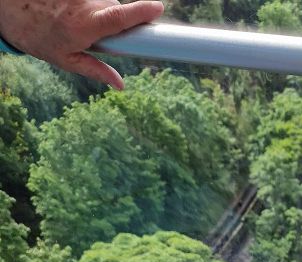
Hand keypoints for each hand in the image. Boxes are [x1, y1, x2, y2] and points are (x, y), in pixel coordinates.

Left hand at [0, 0, 163, 89]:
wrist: (9, 8)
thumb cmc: (36, 36)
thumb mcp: (65, 60)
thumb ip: (95, 70)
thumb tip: (120, 85)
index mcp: (84, 26)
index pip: (119, 16)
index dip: (141, 12)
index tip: (158, 8)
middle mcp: (82, 3)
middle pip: (114, 8)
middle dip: (113, 19)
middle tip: (97, 32)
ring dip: (98, 9)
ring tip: (76, 18)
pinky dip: (90, 2)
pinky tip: (72, 8)